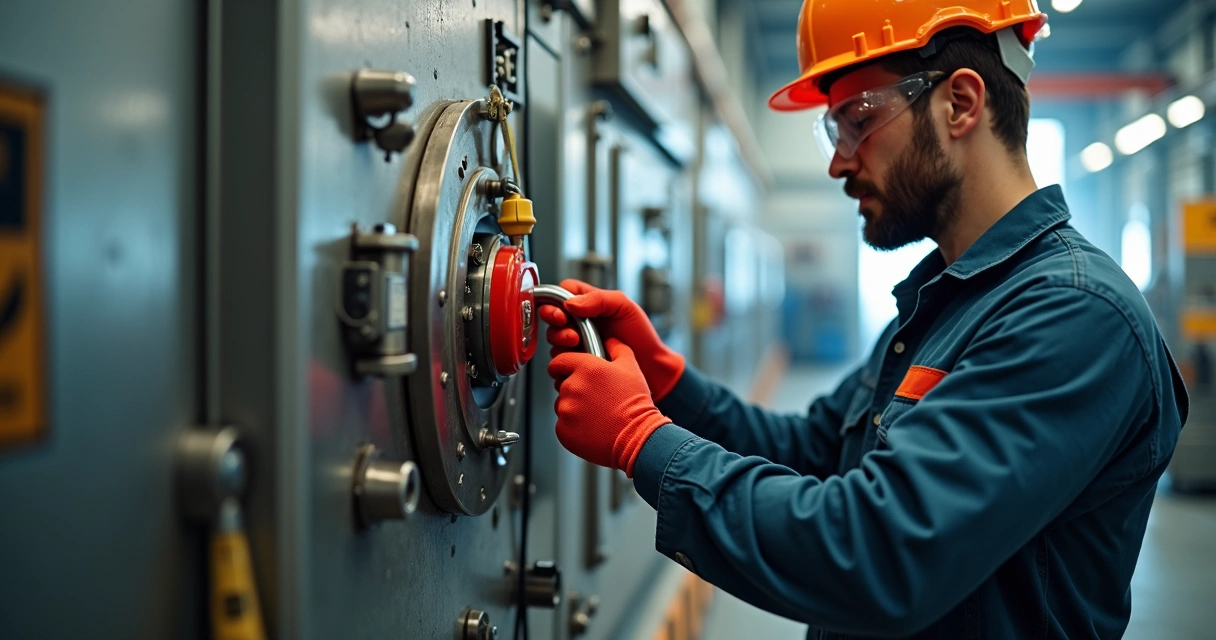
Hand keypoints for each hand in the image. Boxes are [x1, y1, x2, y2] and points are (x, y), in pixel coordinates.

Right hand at [539, 279, 685, 400]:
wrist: (650, 367)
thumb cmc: (641, 335)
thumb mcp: (624, 307)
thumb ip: (599, 298)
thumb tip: (570, 303)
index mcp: (589, 302)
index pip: (562, 291)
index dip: (556, 299)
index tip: (563, 309)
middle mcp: (579, 321)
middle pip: (551, 315)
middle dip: (554, 320)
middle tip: (565, 326)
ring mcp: (577, 342)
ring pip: (553, 337)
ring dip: (560, 339)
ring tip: (576, 343)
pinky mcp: (576, 361)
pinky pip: (559, 359)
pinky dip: (564, 358)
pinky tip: (577, 359)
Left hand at [548, 338, 671, 475]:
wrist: (637, 438)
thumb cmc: (635, 404)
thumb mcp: (632, 368)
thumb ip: (618, 348)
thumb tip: (610, 339)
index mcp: (586, 368)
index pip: (558, 361)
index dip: (562, 367)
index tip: (566, 372)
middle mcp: (572, 386)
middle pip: (562, 384)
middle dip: (574, 389)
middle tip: (594, 399)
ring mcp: (566, 410)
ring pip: (563, 405)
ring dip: (574, 408)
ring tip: (596, 415)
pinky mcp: (563, 430)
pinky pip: (563, 425)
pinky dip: (573, 427)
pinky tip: (592, 427)